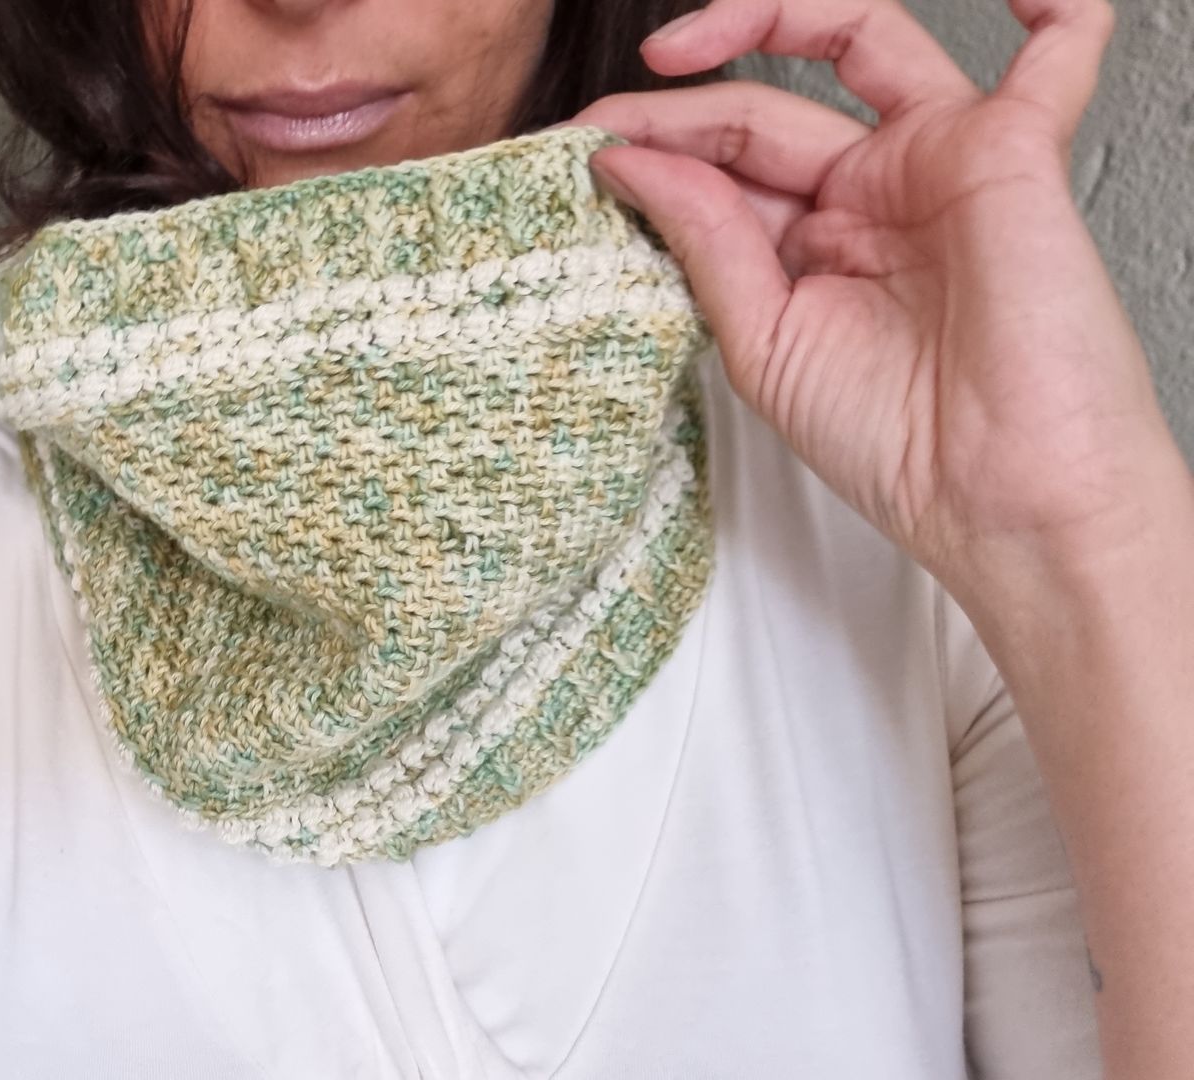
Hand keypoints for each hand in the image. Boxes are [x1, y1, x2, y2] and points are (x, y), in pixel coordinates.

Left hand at [566, 0, 1193, 589]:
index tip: (584, 154)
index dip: (653, 146)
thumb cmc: (900, 447)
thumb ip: (705, 240)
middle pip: (766, 108)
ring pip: (859, 42)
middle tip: (610, 121)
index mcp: (813, 244)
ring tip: (676, 50)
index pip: (724, 162)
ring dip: (770, 16)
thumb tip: (629, 160)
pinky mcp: (1013, 151)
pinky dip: (1046, 4)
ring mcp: (940, 165)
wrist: (998, 500)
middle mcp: (874, 196)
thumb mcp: (763, 343)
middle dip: (678, 107)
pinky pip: (1056, 50)